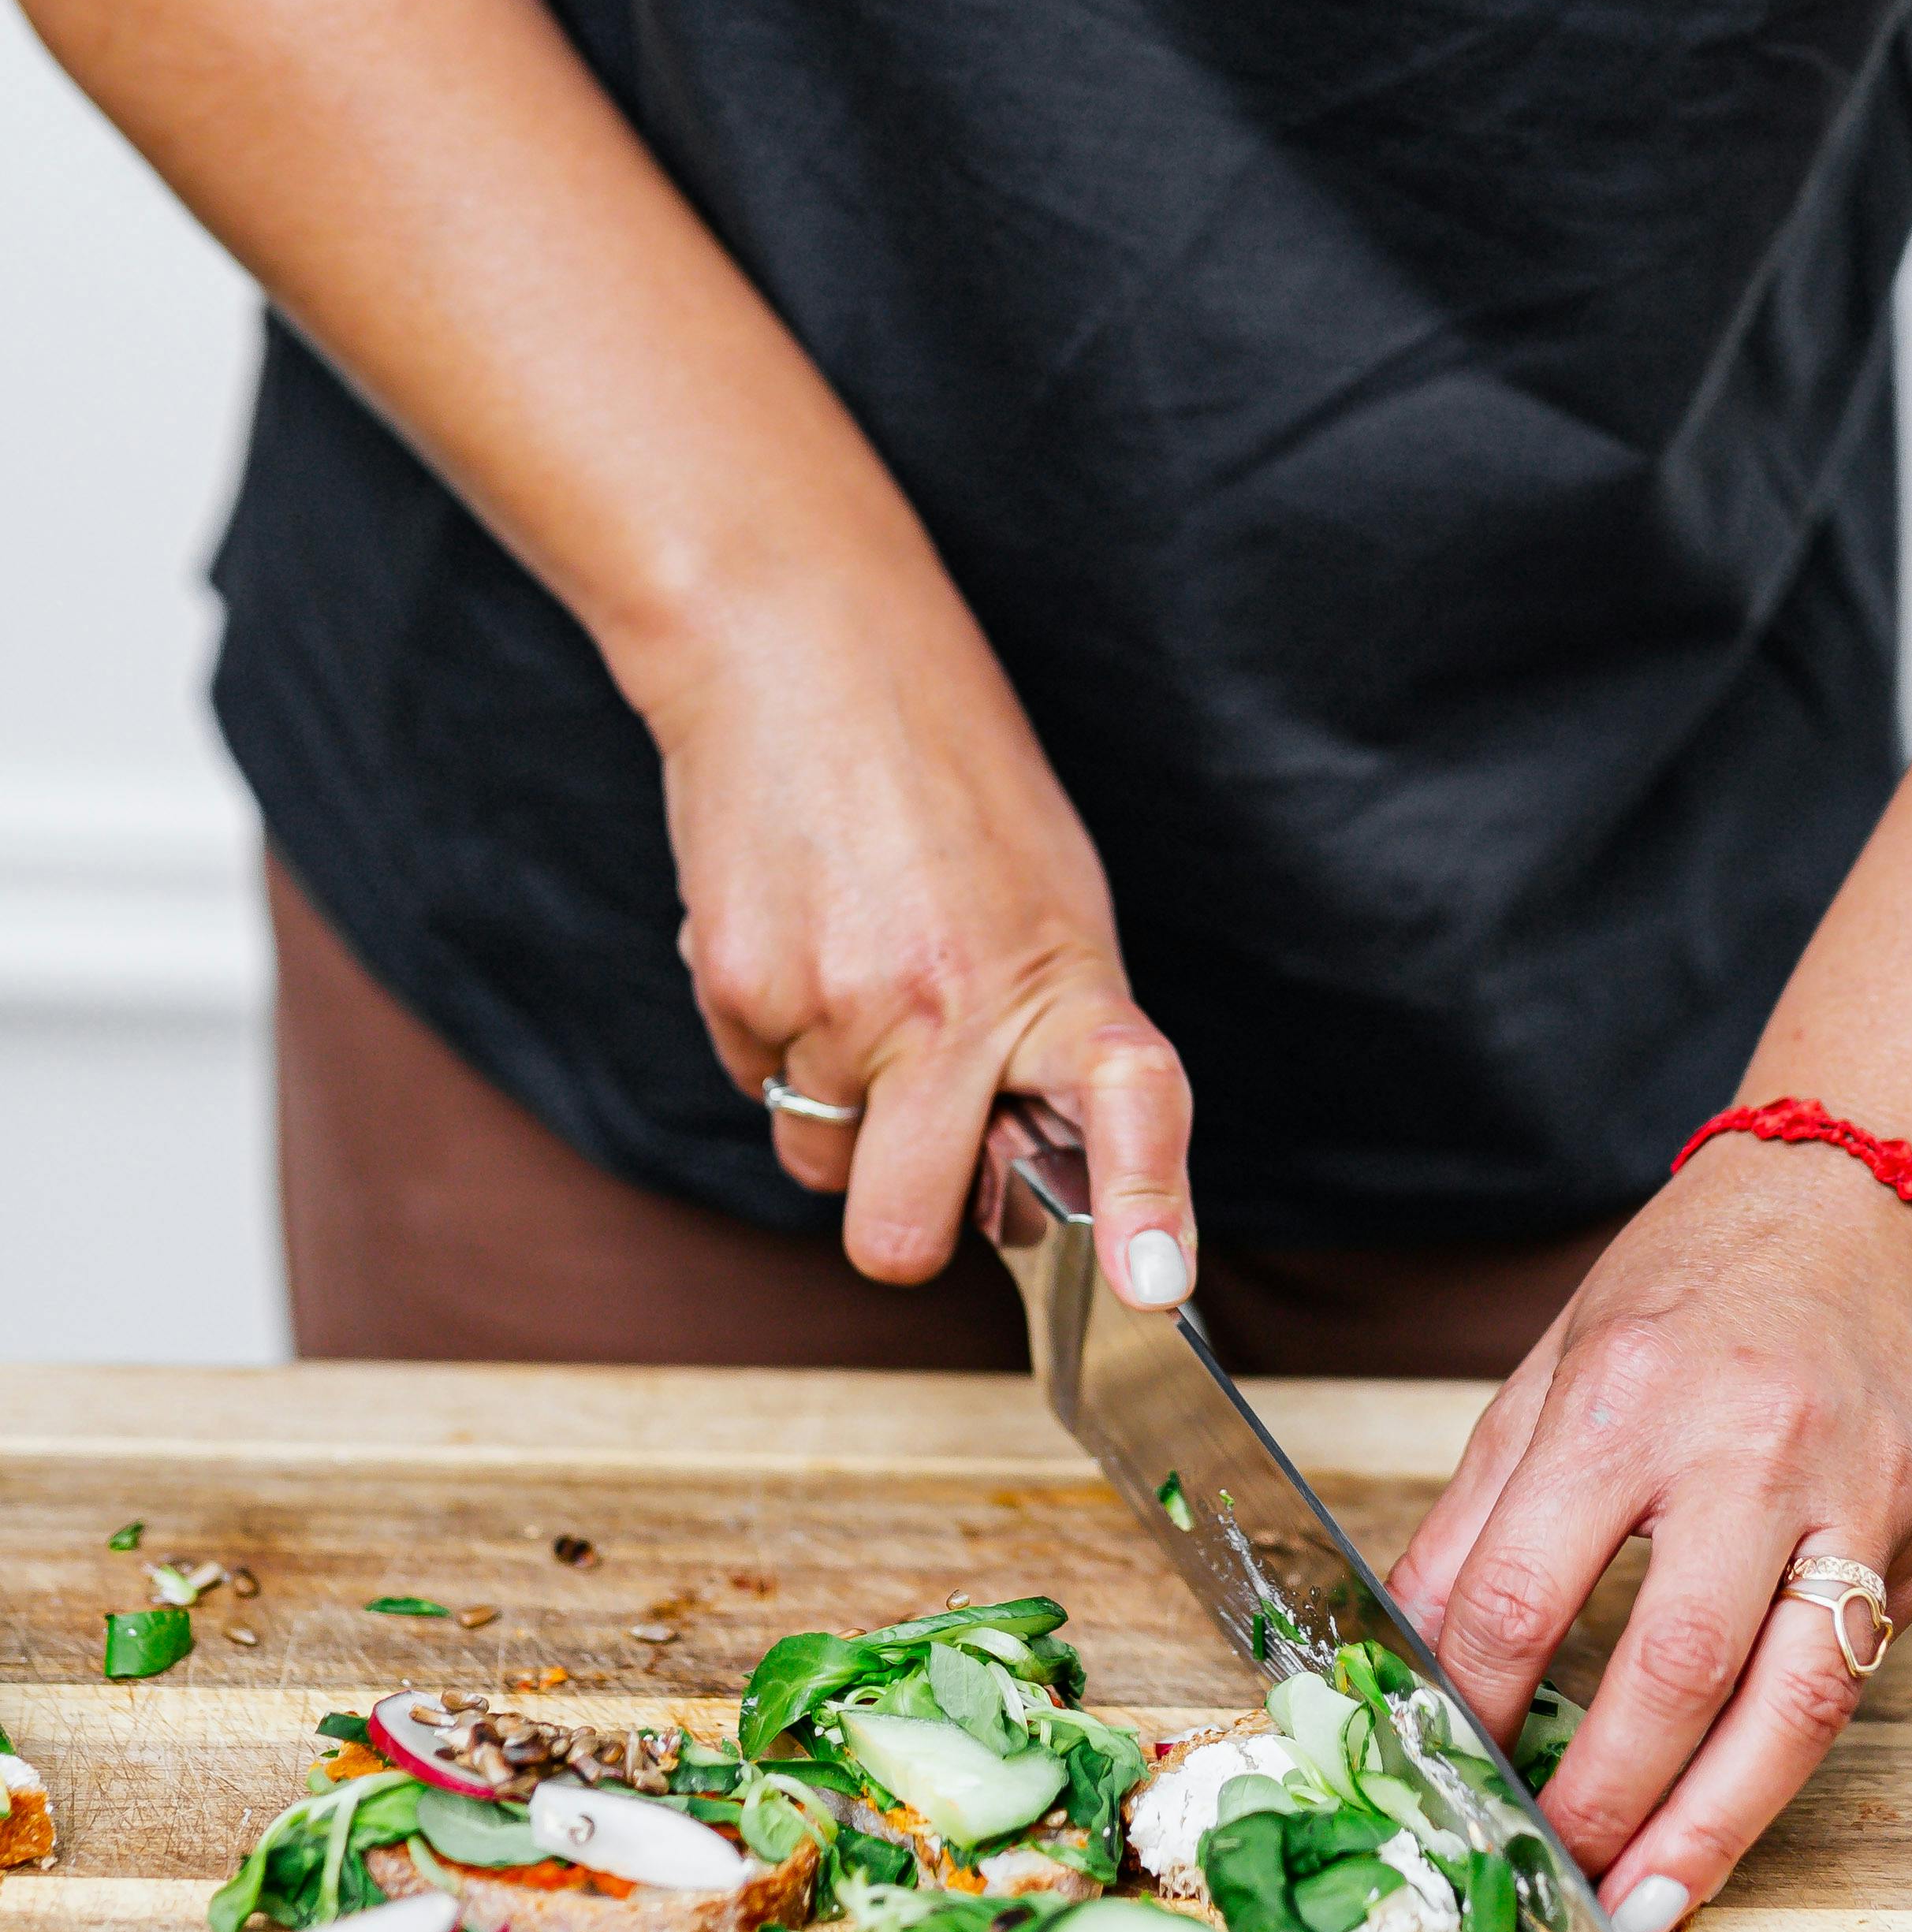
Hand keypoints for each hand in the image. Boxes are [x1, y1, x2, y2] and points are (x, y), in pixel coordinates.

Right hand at [644, 552, 1193, 1310]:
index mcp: (1061, 976)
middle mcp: (954, 1007)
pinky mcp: (738, 985)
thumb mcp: (1048, 890)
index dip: (1146, 1205)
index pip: (1131, 1103)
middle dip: (897, 1214)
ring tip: (851, 953)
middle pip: (900, 1232)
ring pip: (817, 1152)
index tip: (1153, 1285)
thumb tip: (1027, 1152)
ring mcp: (839, 1004)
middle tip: (909, 1130)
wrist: (800, 646)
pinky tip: (795, 924)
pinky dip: (770, 1026)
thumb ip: (1046, 1028)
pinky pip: (752, 1077)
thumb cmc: (940, 767)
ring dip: (831, 1089)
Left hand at [1385, 1137, 1911, 1931]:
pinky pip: (1850, 1679)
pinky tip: (1726, 1818)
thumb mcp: (1558, 1365)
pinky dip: (1782, 1766)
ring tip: (1642, 1907)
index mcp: (1630, 1396)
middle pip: (1668, 1672)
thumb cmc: (1703, 1277)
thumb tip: (1407, 1651)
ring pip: (1792, 1710)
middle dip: (1598, 1801)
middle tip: (1543, 1878)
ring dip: (1710, 1832)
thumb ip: (1480, 1514)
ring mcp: (1858, 1501)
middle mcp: (1752, 1451)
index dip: (1470, 1707)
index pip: (1521, 1592)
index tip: (1438, 1772)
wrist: (1877, 1198)